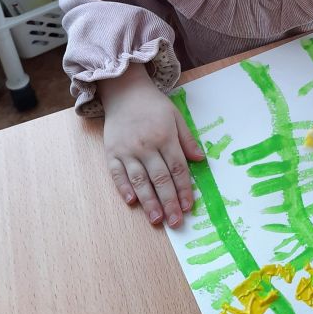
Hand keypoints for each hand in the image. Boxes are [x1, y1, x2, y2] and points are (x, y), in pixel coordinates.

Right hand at [99, 64, 204, 226]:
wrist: (124, 92)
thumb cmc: (153, 106)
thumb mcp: (176, 116)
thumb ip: (187, 139)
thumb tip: (201, 160)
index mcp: (165, 136)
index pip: (177, 168)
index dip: (184, 188)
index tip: (189, 206)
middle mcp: (146, 145)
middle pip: (160, 178)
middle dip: (169, 202)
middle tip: (176, 222)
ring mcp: (127, 150)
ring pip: (139, 180)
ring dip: (149, 202)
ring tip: (157, 219)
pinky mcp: (111, 152)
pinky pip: (117, 174)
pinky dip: (124, 188)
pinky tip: (132, 202)